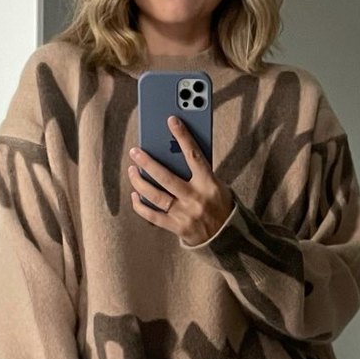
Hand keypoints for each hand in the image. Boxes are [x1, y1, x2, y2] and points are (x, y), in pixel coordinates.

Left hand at [128, 117, 233, 246]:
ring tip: (132, 170)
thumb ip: (199, 172)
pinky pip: (153, 216)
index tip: (172, 120)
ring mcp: (184, 214)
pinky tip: (134, 194)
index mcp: (209, 184)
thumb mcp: (217, 185)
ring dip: (140, 181)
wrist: (227, 238)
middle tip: (135, 151)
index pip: (194, 156)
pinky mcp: (177, 227)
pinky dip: (141, 205)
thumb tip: (174, 154)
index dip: (183, 137)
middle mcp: (195, 199)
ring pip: (155, 196)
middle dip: (148, 162)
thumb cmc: (220, 205)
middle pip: (166, 177)